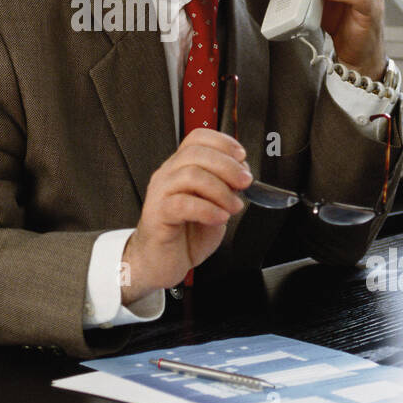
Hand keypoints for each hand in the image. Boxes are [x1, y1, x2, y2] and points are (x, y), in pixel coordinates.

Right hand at [120, 128, 251, 305]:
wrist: (159, 263)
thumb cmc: (184, 236)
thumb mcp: (213, 207)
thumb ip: (226, 190)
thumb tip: (243, 176)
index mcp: (180, 169)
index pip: (197, 138)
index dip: (222, 142)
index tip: (241, 157)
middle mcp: (167, 176)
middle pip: (196, 153)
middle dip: (227, 166)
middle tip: (244, 182)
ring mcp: (160, 194)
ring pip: (190, 174)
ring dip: (220, 189)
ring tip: (233, 206)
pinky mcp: (158, 215)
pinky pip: (183, 204)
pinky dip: (208, 209)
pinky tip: (219, 218)